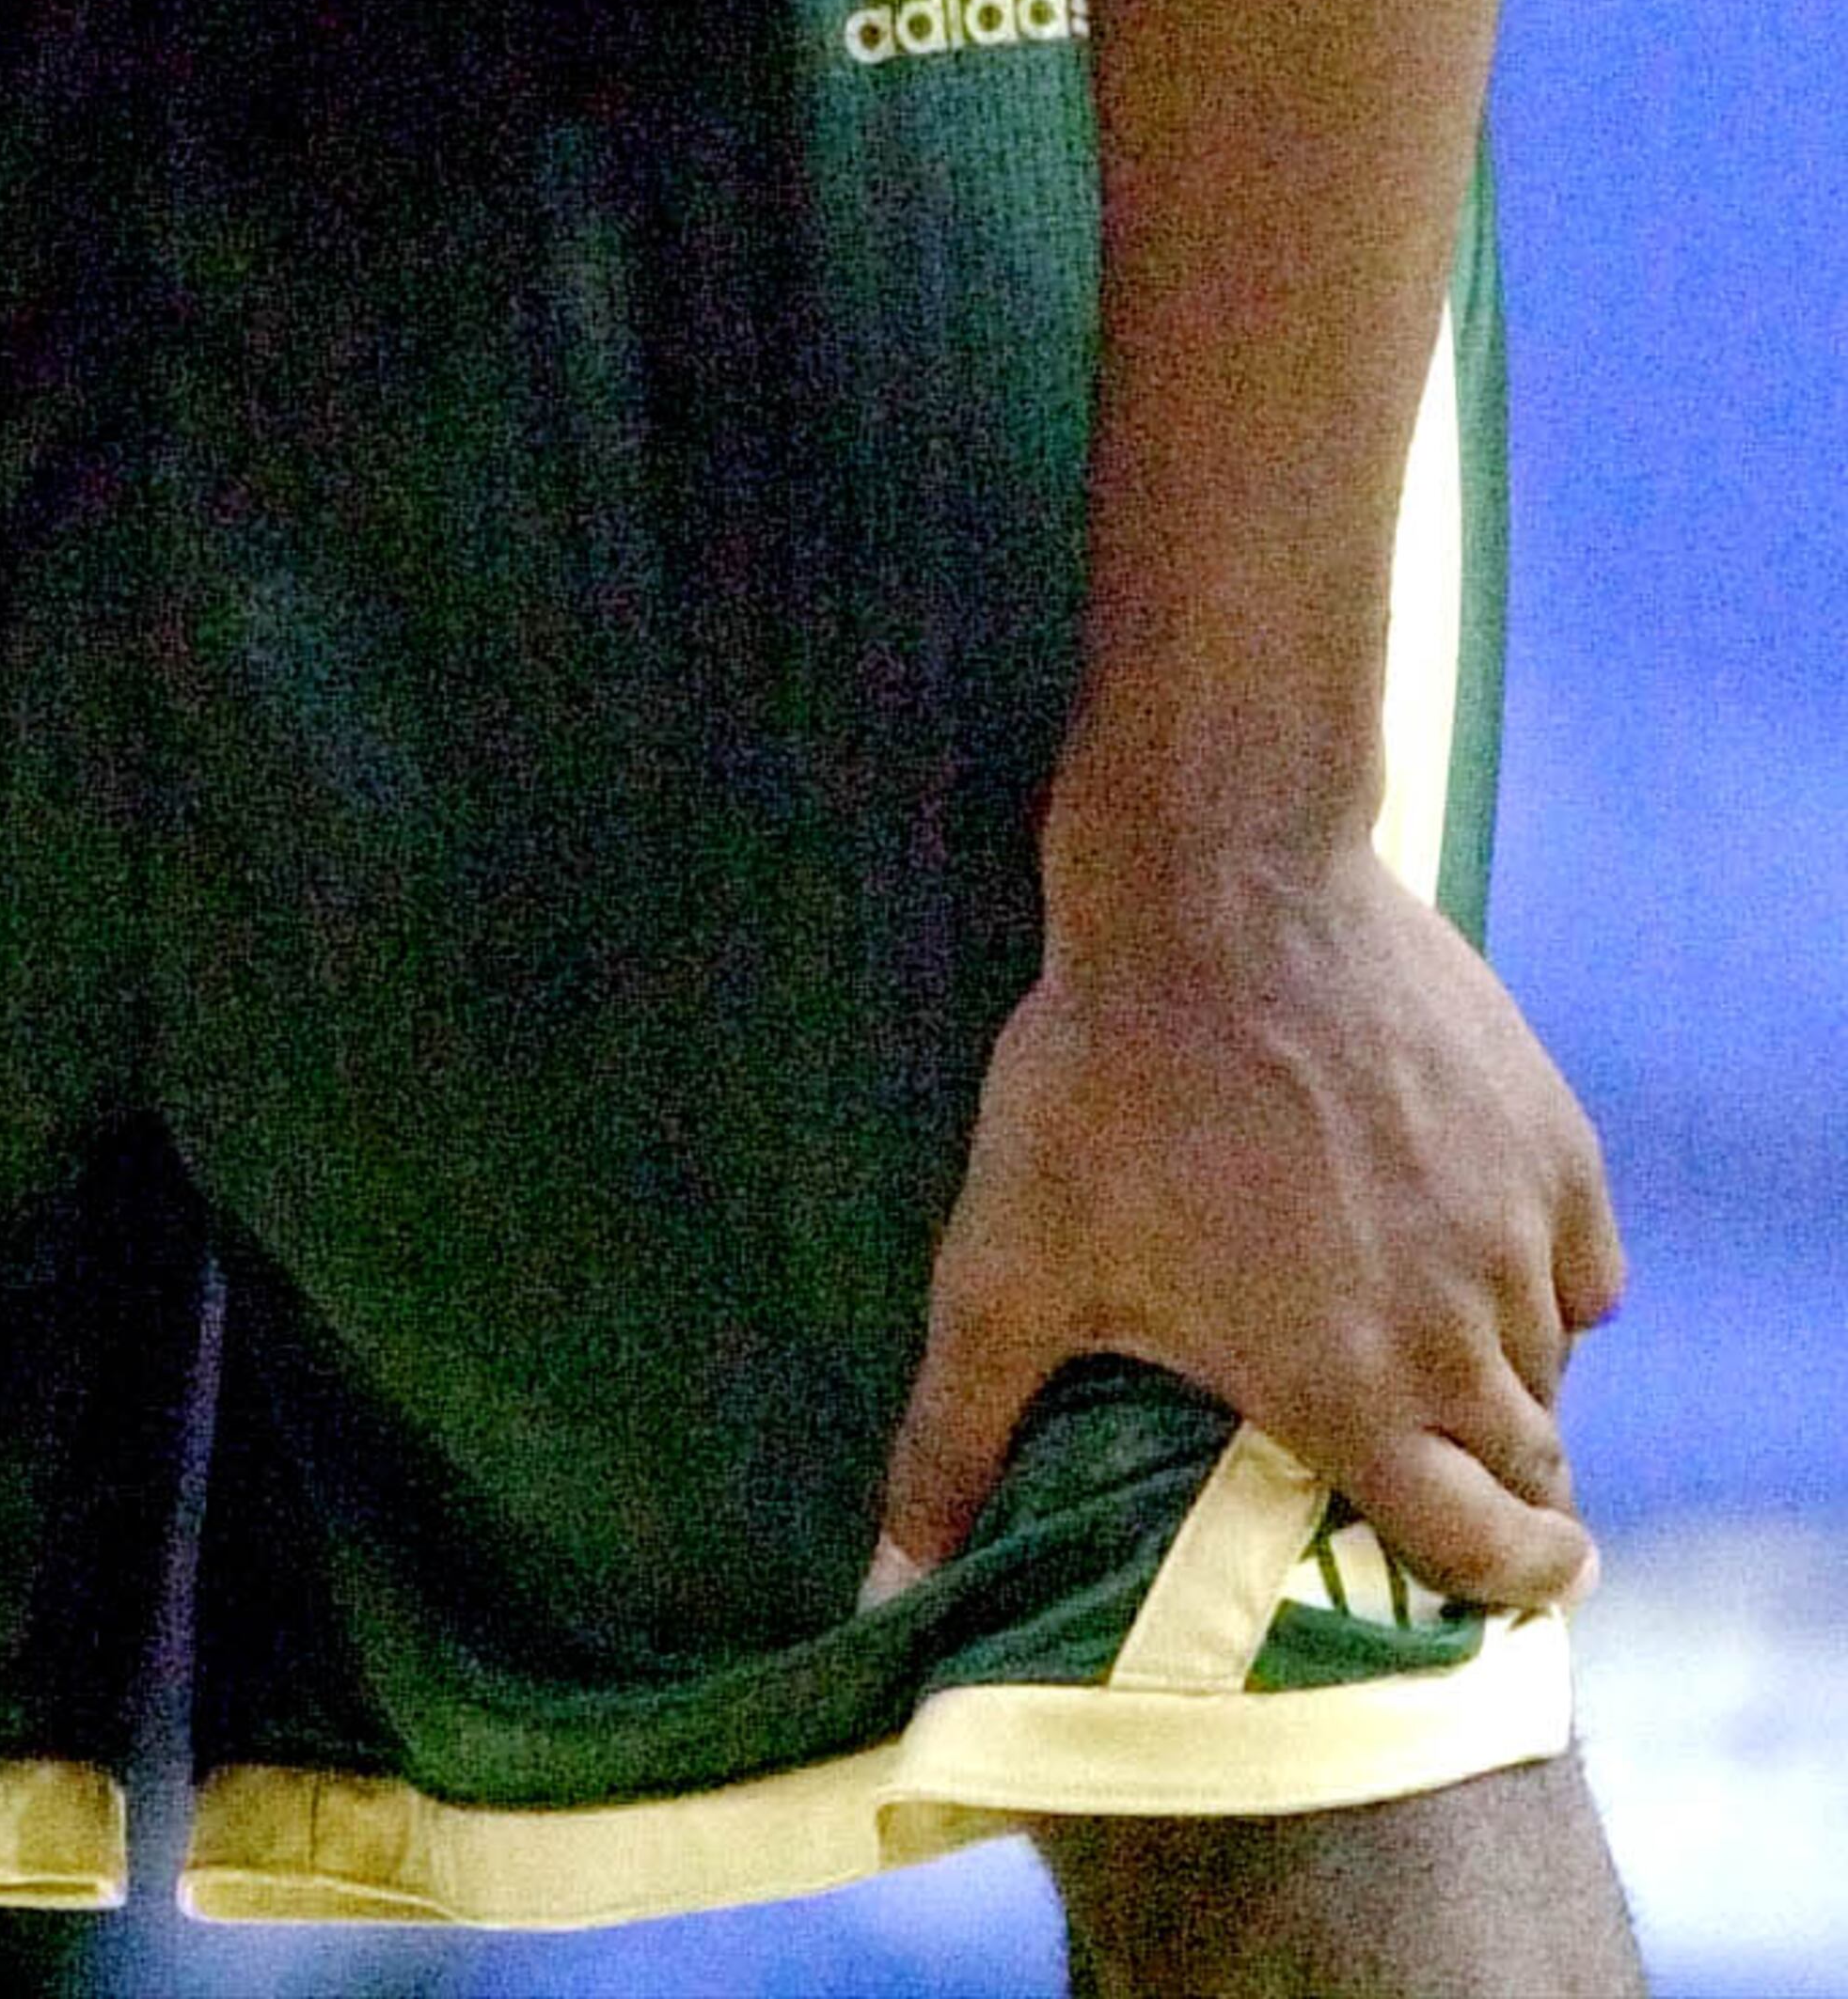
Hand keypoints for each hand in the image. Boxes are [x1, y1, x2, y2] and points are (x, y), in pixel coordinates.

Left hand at [881, 829, 1622, 1612]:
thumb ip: (956, 1435)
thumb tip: (891, 1578)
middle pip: (1530, 1466)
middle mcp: (1464, 1332)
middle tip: (1461, 1483)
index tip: (1520, 1588)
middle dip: (1505, 1497)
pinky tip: (1476, 1250)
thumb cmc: (1106, 1082)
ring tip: (1439, 1358)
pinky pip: (1582, 1256)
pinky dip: (1544, 1274)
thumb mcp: (1008, 1267)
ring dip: (1508, 1379)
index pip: (1480, 1556)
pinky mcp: (1549, 1133)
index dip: (1506, 1588)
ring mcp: (1517, 1227)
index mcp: (1354, 1394)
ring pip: (1551, 1358)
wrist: (1219, 884)